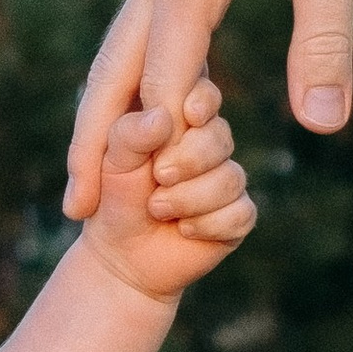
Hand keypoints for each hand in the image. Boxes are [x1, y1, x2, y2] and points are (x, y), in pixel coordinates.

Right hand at [63, 0, 352, 221]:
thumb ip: (324, 40)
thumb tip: (324, 126)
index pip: (166, 83)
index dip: (165, 146)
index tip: (159, 205)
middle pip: (110, 75)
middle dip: (91, 144)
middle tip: (71, 210)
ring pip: (116, 53)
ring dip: (101, 115)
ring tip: (85, 174)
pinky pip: (139, 32)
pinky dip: (129, 80)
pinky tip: (138, 112)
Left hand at [78, 76, 255, 306]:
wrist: (121, 253)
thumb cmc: (114, 197)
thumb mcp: (112, 162)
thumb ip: (130, 135)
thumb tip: (162, 118)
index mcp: (180, 121)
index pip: (204, 98)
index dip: (201, 104)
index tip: (188, 115)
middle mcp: (209, 145)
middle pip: (221, 138)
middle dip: (188, 160)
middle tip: (158, 177)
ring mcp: (227, 179)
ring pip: (231, 179)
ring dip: (190, 199)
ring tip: (158, 209)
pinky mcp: (237, 215)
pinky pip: (240, 214)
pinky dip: (207, 225)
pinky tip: (184, 230)